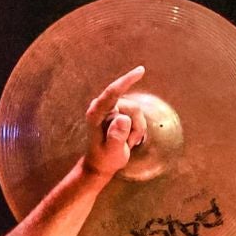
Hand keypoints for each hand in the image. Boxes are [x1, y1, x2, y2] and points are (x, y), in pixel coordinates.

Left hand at [79, 64, 148, 178]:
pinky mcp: (118, 110)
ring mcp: (111, 108)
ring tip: (127, 143)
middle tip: (129, 145)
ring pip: (137, 111)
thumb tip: (123, 119)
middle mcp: (101, 107)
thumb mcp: (112, 153)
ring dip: (137, 130)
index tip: (140, 71)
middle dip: (136, 127)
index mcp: (95, 115)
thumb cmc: (104, 160)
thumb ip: (116, 137)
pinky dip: (138, 129)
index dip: (126, 81)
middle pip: (132, 108)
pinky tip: (129, 138)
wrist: (100, 164)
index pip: (112, 94)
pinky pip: (137, 115)